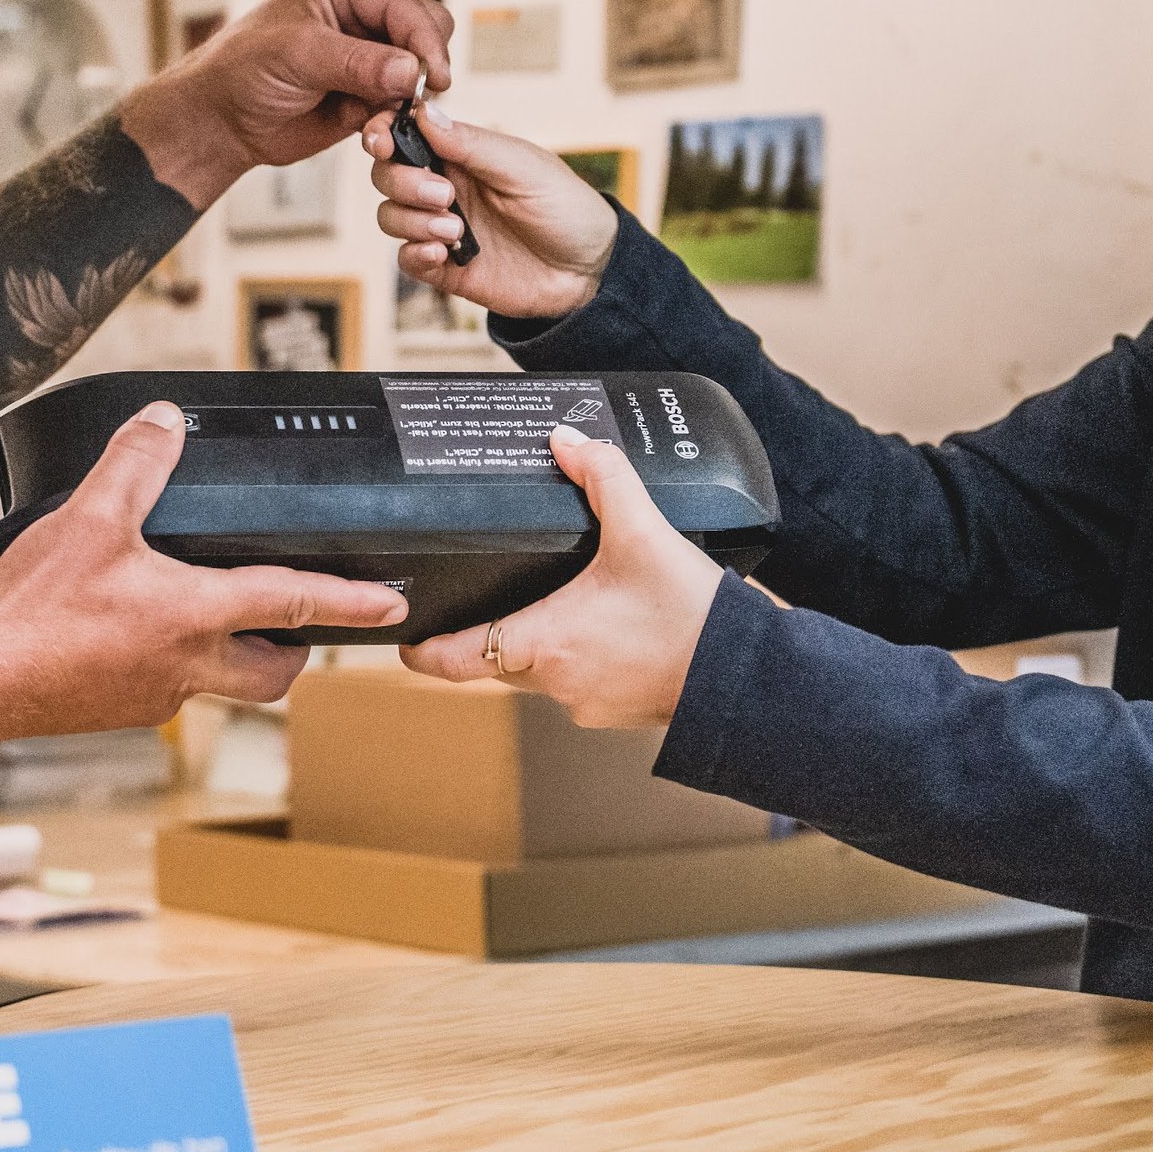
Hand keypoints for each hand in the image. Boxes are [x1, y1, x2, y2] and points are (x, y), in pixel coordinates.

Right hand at [0, 404, 403, 724]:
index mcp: (195, 616)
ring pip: (222, 683)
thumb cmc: (34, 617)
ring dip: (233, 654)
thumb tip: (165, 424)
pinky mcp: (121, 710)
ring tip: (214, 616)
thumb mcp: (89, 519)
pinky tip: (138, 632)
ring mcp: (156, 696)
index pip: (297, 605)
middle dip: (297, 648)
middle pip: (274, 672)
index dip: (352, 602)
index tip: (391, 607)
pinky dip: (173, 661)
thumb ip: (135, 465)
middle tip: (301, 623)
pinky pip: (169, 688)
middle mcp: (188, 666)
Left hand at [123, 0, 454, 205]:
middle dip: (424, 66)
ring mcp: (370, 55)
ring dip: (408, 99)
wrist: (222, 119)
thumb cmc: (242, 69)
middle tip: (408, 99)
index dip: (426, 42)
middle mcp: (364, 14)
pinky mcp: (370, 91)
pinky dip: (394, 120)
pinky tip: (367, 131)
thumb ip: (357, 62)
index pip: (408, 7)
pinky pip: (403, 105)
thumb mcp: (297, 55)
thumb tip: (410, 69)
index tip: (431, 78)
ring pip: (421, 71)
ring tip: (376, 120)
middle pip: (428, 31)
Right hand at [361, 104, 617, 321]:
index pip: (405, 135)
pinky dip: (416, 254)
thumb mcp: (523, 166)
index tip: (382, 140)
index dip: (384, 133)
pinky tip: (444, 253)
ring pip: (390, 216)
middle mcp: (446, 187)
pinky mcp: (446, 267)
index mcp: (462, 154)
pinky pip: (406, 259)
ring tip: (455, 229)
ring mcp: (443, 227)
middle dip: (403, 182)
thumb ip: (471, 143)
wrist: (590, 271)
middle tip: (445, 194)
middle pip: (387, 175)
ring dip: (412, 220)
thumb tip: (424, 112)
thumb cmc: (566, 207)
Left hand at [402, 426, 720, 726]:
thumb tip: (568, 441)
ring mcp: (586, 703)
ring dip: (544, 642)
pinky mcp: (616, 710)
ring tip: (565, 601)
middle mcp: (555, 682)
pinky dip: (584, 657)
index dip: (424, 649)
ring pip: (541, 672)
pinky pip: (581, 682)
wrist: (744, 677)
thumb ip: (602, 478)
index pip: (454, 659)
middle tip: (492, 595)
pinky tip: (611, 627)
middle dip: (493, 629)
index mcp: (543, 642)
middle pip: (497, 658)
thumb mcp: (643, 532)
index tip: (408, 639)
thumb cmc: (692, 618)